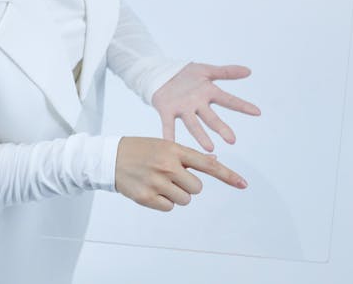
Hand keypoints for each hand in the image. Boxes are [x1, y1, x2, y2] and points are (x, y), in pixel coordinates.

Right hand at [115, 136, 247, 211]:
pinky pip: (169, 207)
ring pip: (185, 199)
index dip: (228, 175)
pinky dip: (163, 201)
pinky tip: (151, 190)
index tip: (243, 184)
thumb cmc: (138, 150)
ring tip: (158, 183)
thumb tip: (213, 162)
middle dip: (187, 185)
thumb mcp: (162, 145)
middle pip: (197, 188)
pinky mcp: (147, 197)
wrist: (108, 158)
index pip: (207, 165)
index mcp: (173, 150)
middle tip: (170, 177)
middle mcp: (167, 165)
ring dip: (175, 194)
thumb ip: (186, 155)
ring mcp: (157, 182)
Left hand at [152, 62, 260, 151]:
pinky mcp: (166, 110)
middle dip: (221, 128)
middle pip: (211, 118)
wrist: (160, 73)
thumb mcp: (206, 70)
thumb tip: (249, 70)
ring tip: (209, 148)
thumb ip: (226, 72)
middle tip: (232, 140)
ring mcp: (182, 109)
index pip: (228, 100)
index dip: (242, 105)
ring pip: (193, 124)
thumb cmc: (185, 74)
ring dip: (201, 136)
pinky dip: (169, 135)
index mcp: (207, 93)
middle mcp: (197, 104)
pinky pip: (168, 124)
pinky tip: (170, 144)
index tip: (257, 112)